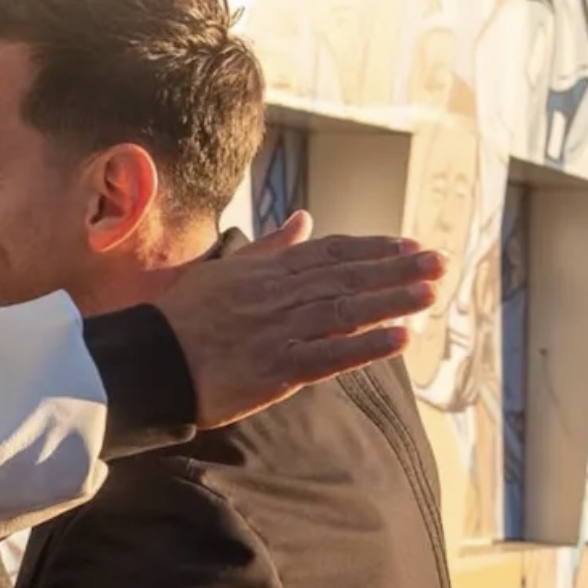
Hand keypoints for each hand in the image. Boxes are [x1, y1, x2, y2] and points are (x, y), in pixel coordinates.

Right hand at [155, 211, 446, 427]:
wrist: (149, 360)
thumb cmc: (180, 318)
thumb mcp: (222, 270)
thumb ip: (268, 247)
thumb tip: (304, 219)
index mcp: (266, 273)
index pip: (330, 254)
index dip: (373, 249)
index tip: (408, 246)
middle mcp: (277, 296)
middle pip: (346, 278)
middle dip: (396, 269)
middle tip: (438, 263)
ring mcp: (278, 331)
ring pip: (344, 311)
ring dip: (390, 301)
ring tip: (430, 293)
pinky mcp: (276, 368)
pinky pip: (329, 355)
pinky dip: (365, 346)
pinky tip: (399, 339)